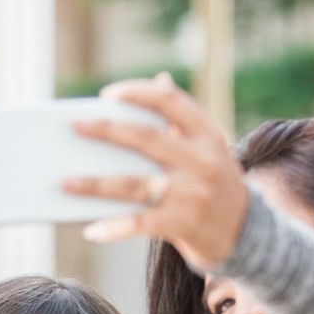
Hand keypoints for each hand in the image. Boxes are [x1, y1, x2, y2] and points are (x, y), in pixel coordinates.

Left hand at [65, 74, 251, 268]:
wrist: (246, 233)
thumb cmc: (215, 185)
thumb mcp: (209, 147)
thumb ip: (183, 119)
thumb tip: (160, 80)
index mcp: (207, 134)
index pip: (170, 101)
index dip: (138, 94)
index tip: (107, 95)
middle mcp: (202, 160)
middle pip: (146, 138)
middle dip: (108, 130)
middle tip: (76, 126)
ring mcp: (193, 193)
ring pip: (136, 184)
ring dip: (97, 184)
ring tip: (67, 183)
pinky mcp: (184, 224)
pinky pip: (141, 223)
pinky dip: (115, 227)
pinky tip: (92, 230)